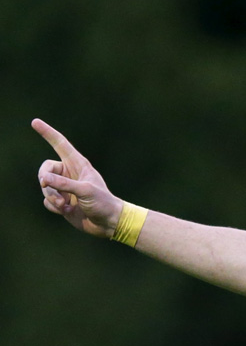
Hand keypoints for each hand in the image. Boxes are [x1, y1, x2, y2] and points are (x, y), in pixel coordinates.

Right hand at [33, 119, 122, 237]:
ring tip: (65, 205)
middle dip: (45, 180)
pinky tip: (68, 211)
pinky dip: (54, 207)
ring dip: (52, 197)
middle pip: (45, 169)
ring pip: (45, 187)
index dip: (48, 133)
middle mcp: (69, 174)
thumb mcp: (85, 191)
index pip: (60, 144)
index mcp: (78, 165)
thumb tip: (44, 179)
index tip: (35, 122)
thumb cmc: (103, 203)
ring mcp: (65, 188)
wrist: (109, 223)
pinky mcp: (62, 201)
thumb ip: (64, 184)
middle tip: (46, 185)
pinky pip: (47, 201)